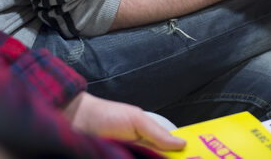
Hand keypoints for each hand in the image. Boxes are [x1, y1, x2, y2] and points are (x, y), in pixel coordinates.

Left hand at [63, 92, 184, 150]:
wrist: (74, 120)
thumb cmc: (106, 116)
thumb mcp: (136, 119)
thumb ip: (158, 133)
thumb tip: (182, 143)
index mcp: (148, 143)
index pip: (169, 154)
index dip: (183, 156)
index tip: (196, 156)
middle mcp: (140, 154)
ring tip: (138, 154)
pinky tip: (135, 157)